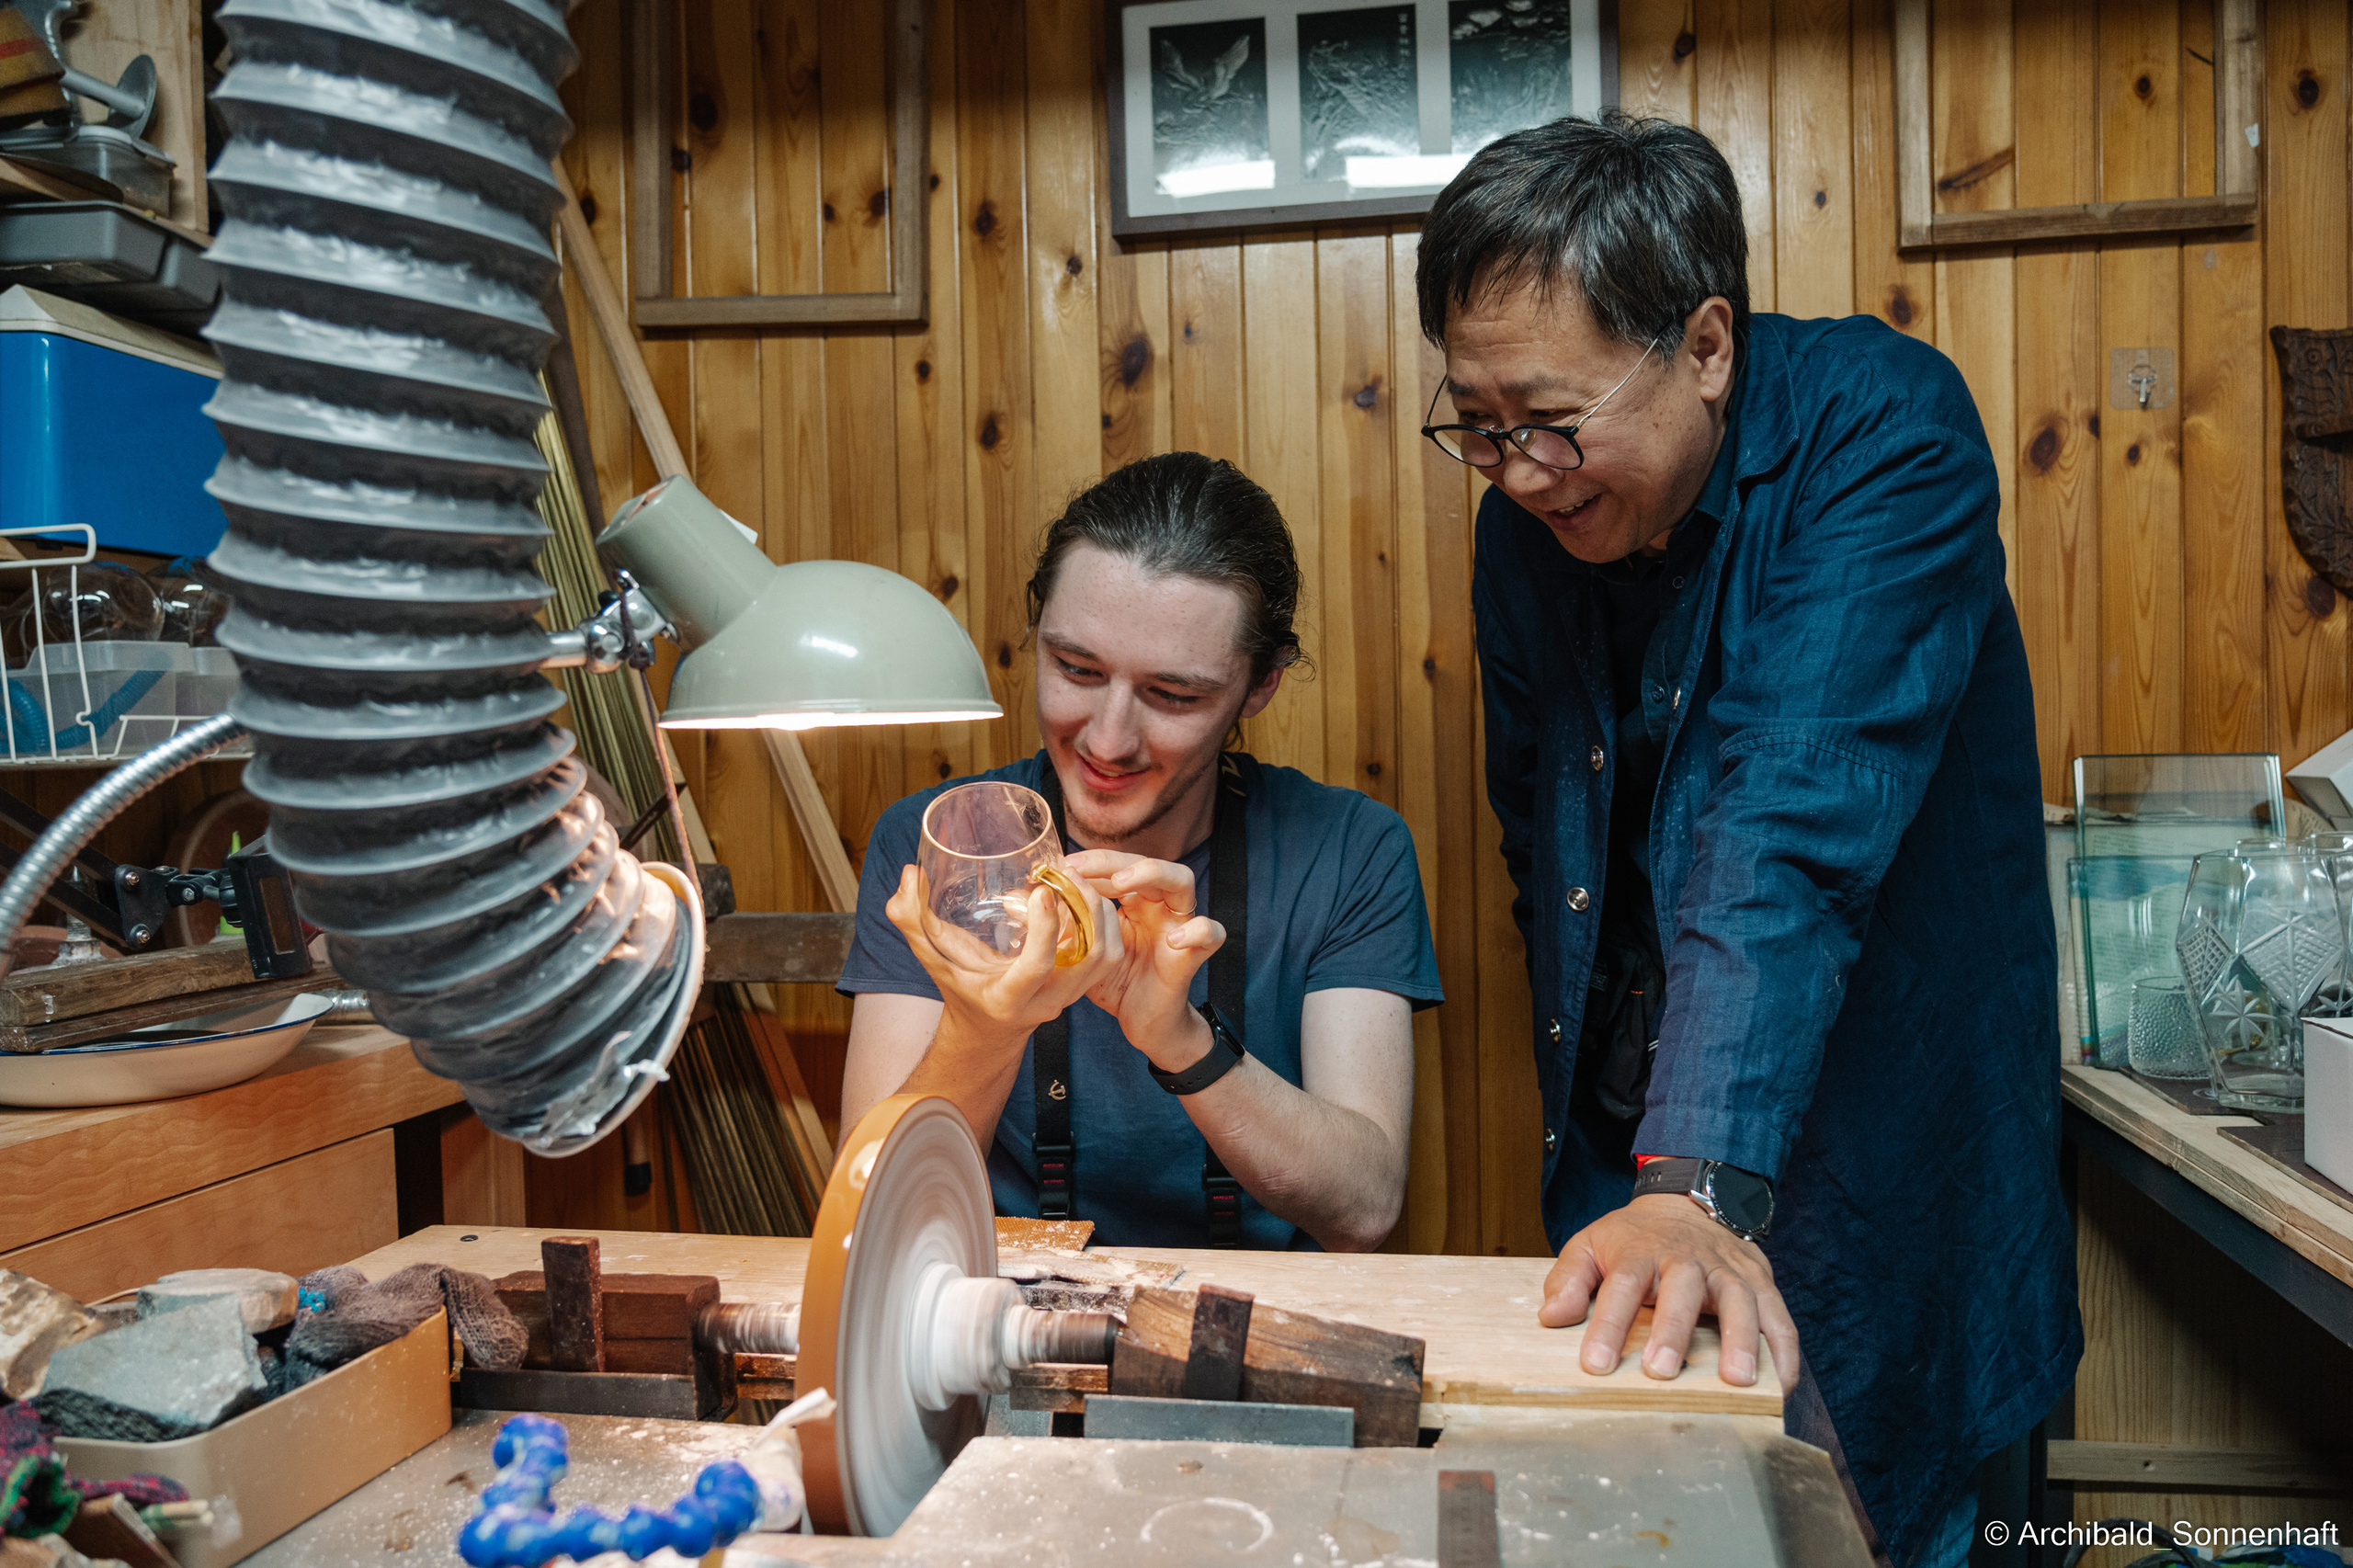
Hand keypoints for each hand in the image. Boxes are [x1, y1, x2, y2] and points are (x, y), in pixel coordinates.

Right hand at [885, 864, 1120, 1049]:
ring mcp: (1070, 995)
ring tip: (1077, 877)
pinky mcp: (1084, 984)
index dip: (1044, 930)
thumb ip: (911, 919)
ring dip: (1100, 911)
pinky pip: (1109, 953)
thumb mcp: (932, 957)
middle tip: (1066, 871)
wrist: (988, 1030)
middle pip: (1088, 958)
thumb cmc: (958, 988)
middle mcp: (1045, 1001)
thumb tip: (909, 874)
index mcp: (1007, 998)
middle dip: (1085, 909)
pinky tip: (1085, 892)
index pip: (1036, 968)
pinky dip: (1106, 920)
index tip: (1043, 890)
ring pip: (1107, 955)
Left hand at [1064, 849, 1225, 1070]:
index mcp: (1133, 900)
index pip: (1117, 864)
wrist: (1143, 1023)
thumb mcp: (1083, 950)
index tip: (1058, 867)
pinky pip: (1210, 933)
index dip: (1091, 861)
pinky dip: (1198, 931)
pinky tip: (1173, 940)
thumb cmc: (1115, 983)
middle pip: (1147, 861)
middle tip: (1080, 869)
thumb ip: (1063, 924)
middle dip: (1114, 860)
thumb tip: (1018, 899)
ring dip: (1153, 875)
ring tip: (1122, 886)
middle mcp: (1157, 906)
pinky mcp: (1192, 954)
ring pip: (1183, 881)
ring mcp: (1178, 925)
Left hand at [1539, 1193, 1799, 1392]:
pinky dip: (1784, 1354)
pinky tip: (1779, 1388)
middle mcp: (1689, 1260)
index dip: (1608, 1325)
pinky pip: (1779, 1320)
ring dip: (1741, 1341)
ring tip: (1738, 1382)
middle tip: (1662, 1371)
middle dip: (1673, 1331)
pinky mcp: (1762, 1284)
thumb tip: (1551, 1316)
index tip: (1596, 1364)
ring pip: (1741, 1302)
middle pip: (1683, 1290)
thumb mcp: (1591, 1244)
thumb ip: (1569, 1279)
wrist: (1689, 1202)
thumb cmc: (1635, 1238)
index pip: (1622, 1285)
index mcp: (1641, 1252)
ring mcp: (1730, 1271)